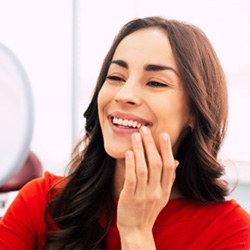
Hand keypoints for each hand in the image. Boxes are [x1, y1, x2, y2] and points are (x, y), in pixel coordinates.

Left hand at [117, 126, 178, 248]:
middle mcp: (156, 192)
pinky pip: (131, 179)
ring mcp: (143, 195)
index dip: (167, 150)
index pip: (169, 166)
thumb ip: (168, 178)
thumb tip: (176, 161)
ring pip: (143, 169)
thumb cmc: (148, 209)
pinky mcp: (130, 198)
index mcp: (165, 190)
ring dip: (140, 151)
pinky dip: (130, 165)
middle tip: (145, 129)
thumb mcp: (162, 196)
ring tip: (135, 136)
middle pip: (156, 164)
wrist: (137, 230)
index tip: (163, 134)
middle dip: (151, 145)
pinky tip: (129, 153)